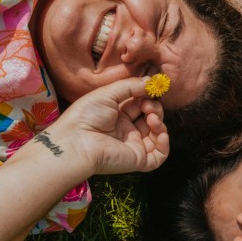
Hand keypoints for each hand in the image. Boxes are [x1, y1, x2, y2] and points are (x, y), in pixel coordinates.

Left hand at [45, 77, 168, 174]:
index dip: (147, 97)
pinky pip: (158, 156)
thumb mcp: (108, 93)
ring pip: (157, 134)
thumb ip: (131, 85)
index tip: (150, 89)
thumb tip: (151, 81)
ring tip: (151, 118)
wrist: (77, 141)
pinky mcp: (138, 159)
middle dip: (154, 108)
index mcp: (117, 115)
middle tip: (147, 105)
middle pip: (151, 117)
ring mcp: (133, 145)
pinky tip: (160, 133)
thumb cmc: (86, 115)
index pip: (140, 104)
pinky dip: (164, 145)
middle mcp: (126, 130)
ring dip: (160, 122)